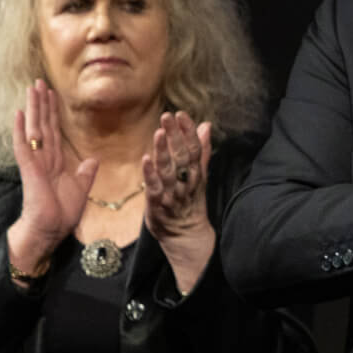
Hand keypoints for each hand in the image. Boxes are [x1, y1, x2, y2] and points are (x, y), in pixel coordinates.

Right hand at [3, 80, 97, 276]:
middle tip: (39, 81)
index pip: (53, 131)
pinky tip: (18, 113)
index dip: (53, 112)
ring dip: (33, 108)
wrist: (49, 231)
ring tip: (32, 88)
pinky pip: (23, 146)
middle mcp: (43, 158)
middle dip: (42, 103)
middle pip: (43, 125)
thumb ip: (85, 173)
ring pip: (34, 129)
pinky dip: (20, 130)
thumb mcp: (80, 190)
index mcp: (55, 162)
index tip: (52, 93)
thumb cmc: (61, 214)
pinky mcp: (28, 170)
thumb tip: (92, 159)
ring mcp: (34, 163)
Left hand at [143, 112, 215, 294]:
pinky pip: (156, 190)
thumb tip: (206, 126)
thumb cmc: (190, 204)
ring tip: (158, 133)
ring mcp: (173, 196)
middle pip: (183, 158)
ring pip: (169, 172)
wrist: (187, 238)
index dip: (189, 132)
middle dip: (176, 136)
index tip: (182, 114)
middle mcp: (186, 183)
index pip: (195, 150)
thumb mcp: (199, 177)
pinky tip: (146, 160)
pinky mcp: (159, 207)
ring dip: (164, 152)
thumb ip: (202, 152)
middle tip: (168, 116)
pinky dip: (151, 175)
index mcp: (196, 175)